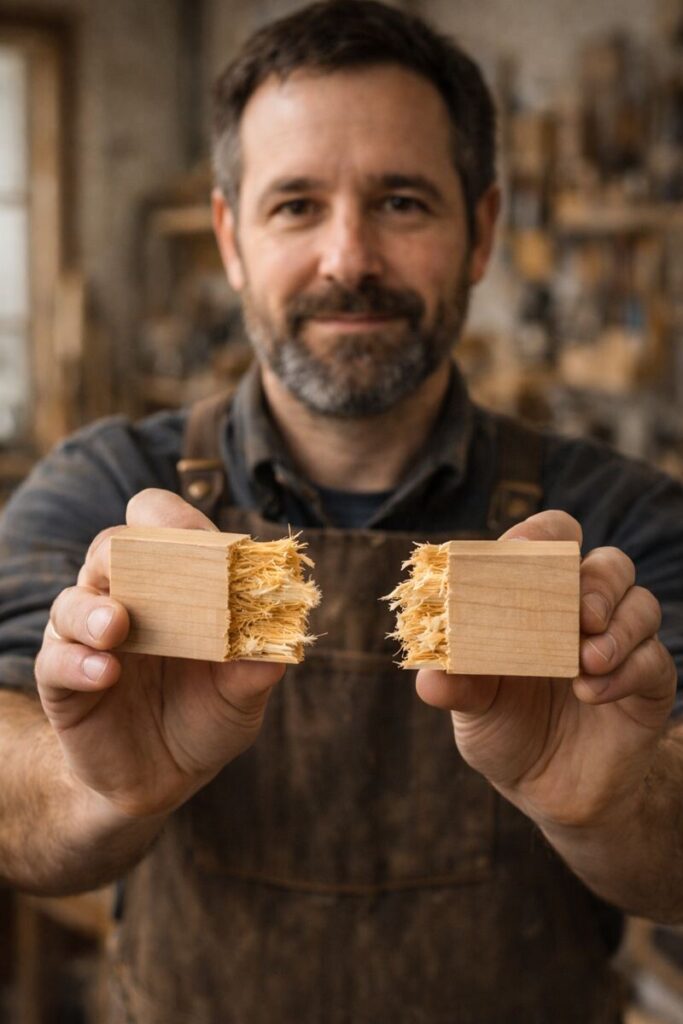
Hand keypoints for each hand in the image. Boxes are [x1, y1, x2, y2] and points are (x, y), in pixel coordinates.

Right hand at [35, 489, 284, 819]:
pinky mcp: (64, 680)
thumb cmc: (209, 717)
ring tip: (117, 627)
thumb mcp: (242, 696)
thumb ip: (254, 670)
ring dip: (95, 609)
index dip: (175, 521)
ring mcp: (91, 637)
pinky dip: (79, 662)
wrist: (169, 779)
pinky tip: (106, 674)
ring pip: (74, 601)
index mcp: (175, 585)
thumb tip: (278, 645)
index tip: (190, 531)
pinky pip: (56, 660)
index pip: (165, 529)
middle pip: (113, 549)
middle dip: (131, 550)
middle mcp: (127, 599)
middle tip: (151, 566)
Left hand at [416, 510, 676, 830]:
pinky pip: (654, 661)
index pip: (552, 541)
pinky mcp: (649, 684)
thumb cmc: (504, 729)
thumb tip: (429, 677)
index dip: (542, 535)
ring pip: (642, 605)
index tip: (523, 549)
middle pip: (610, 564)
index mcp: (538, 598)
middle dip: (597, 581)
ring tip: (585, 661)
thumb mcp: (472, 708)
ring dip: (618, 627)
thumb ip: (456, 686)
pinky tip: (593, 693)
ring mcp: (620, 645)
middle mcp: (584, 612)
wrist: (547, 792)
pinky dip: (626, 672)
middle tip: (580, 614)